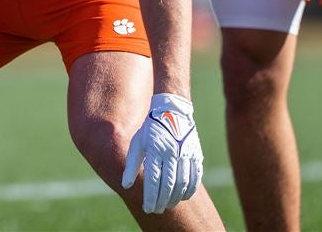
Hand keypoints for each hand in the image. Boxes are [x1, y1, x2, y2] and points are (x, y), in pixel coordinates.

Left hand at [122, 93, 203, 213]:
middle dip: (162, 201)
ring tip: (168, 205)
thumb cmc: (150, 129)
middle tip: (157, 210)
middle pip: (169, 184)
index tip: (148, 208)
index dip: (151, 197)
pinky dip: (190, 189)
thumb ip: (131, 164)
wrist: (172, 110)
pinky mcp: (196, 154)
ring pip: (183, 183)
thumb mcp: (137, 142)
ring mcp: (186, 153)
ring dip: (176, 198)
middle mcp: (172, 152)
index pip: (153, 180)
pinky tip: (183, 196)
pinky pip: (195, 177)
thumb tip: (125, 185)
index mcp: (155, 149)